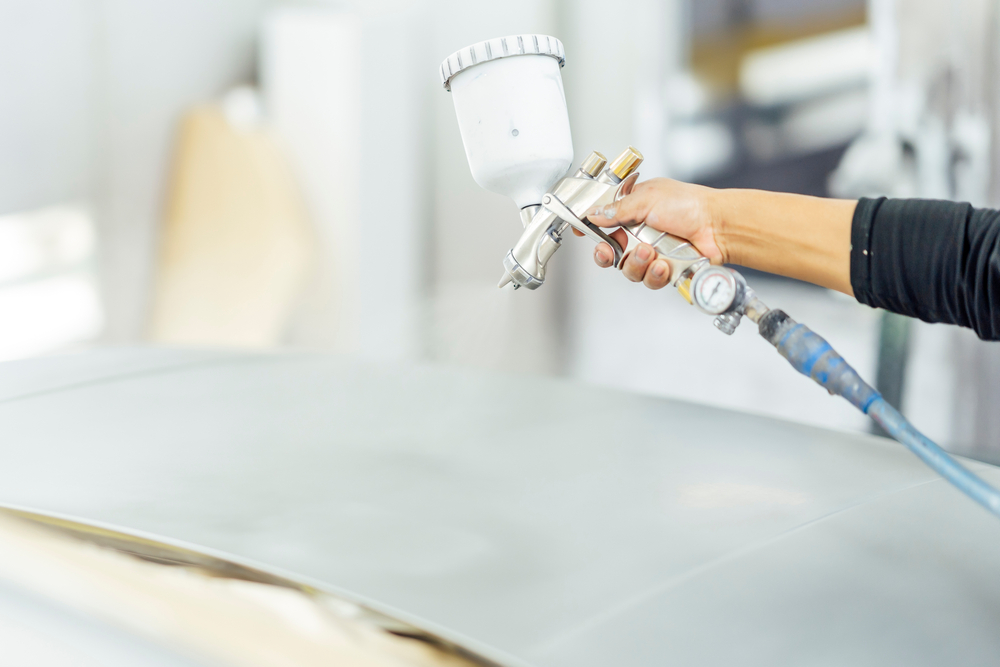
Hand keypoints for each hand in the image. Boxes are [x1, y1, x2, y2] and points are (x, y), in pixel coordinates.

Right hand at [581, 178, 724, 288]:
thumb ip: (618, 209)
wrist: (718, 226)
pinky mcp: (665, 269)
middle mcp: (641, 232)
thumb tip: (595, 213)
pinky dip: (654, 274)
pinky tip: (663, 264)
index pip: (604, 220)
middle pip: (610, 251)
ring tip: (649, 253)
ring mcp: (653, 252)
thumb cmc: (690, 205)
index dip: (591, 228)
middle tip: (607, 253)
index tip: (581, 232)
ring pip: (628, 269)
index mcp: (634, 210)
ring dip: (635, 263)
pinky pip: (649, 279)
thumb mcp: (648, 199)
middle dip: (606, 255)